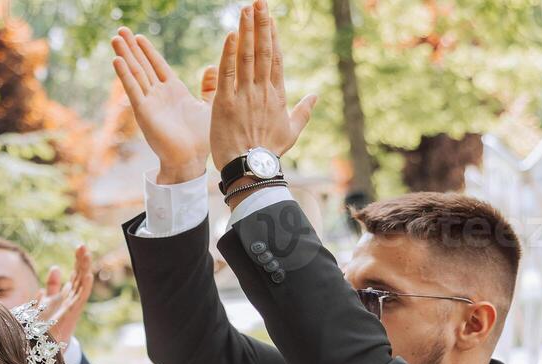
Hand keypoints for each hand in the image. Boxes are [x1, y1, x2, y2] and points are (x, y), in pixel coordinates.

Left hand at [35, 245, 94, 344]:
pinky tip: (88, 276)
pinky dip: (85, 287)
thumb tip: (55, 267)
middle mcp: (72, 299)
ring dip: (84, 270)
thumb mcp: (47, 301)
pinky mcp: (72, 314)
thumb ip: (52, 286)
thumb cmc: (46, 326)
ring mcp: (73, 306)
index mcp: (67, 295)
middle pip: (80, 276)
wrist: (45, 347)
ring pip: (82, 284)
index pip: (75, 274)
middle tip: (82, 245)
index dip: (78, 261)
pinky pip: (80, 299)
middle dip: (81, 261)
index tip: (79, 246)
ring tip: (86, 255)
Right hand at [112, 29, 212, 183]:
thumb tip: (212, 66)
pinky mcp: (144, 112)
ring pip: (135, 73)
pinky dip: (125, 75)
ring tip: (115, 38)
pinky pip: (133, 89)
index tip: (138, 37)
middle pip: (142, 65)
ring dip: (125, 55)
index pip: (157, 65)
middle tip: (120, 30)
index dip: (147, 51)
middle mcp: (158, 95)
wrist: (191, 159)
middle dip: (131, 48)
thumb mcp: (208, 105)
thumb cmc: (200, 138)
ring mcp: (149, 102)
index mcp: (173, 91)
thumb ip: (208, 86)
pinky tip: (117, 60)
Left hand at [208, 0, 316, 173]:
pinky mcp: (226, 103)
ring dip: (246, 31)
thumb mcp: (291, 131)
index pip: (275, 59)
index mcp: (276, 94)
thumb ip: (303, 111)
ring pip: (246, 57)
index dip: (272, 37)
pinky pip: (228, 74)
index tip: (270, 18)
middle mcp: (262, 90)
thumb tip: (315, 95)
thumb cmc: (269, 152)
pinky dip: (229, 54)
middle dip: (261, 25)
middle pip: (263, 51)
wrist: (251, 169)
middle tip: (258, 2)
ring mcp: (244, 95)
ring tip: (246, 10)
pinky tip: (231, 35)